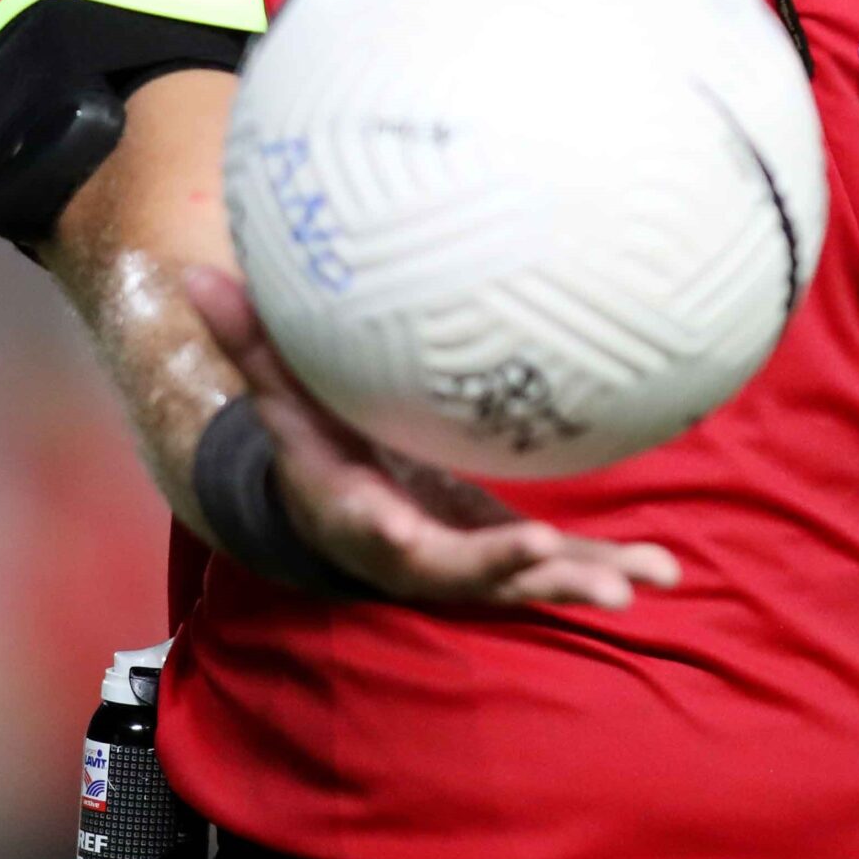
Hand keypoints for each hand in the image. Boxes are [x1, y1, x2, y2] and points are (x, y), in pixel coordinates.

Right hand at [184, 265, 679, 609]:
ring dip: (578, 582)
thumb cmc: (317, 445)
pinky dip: (610, 567)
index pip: (379, 534)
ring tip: (639, 585)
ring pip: (523, 584)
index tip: (410, 532)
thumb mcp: (284, 400)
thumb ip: (253, 346)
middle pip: (466, 575)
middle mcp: (420, 556)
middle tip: (559, 563)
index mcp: (363, 519)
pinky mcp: (506, 559)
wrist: (344, 506)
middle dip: (512, 573)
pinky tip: (665, 570)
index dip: (399, 539)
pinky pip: (558, 569)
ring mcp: (469, 564)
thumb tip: (194, 273)